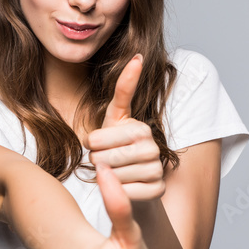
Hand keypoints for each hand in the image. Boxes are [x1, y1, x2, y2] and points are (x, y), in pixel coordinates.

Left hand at [86, 54, 165, 202]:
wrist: (133, 175)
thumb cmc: (118, 143)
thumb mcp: (115, 116)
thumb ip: (123, 88)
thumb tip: (138, 55)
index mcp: (141, 128)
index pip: (96, 141)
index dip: (91, 145)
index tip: (99, 144)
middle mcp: (153, 148)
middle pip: (103, 160)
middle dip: (97, 161)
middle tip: (104, 160)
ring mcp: (157, 171)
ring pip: (112, 178)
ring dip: (105, 178)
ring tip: (112, 172)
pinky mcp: (156, 191)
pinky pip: (123, 193)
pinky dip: (115, 192)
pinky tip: (120, 186)